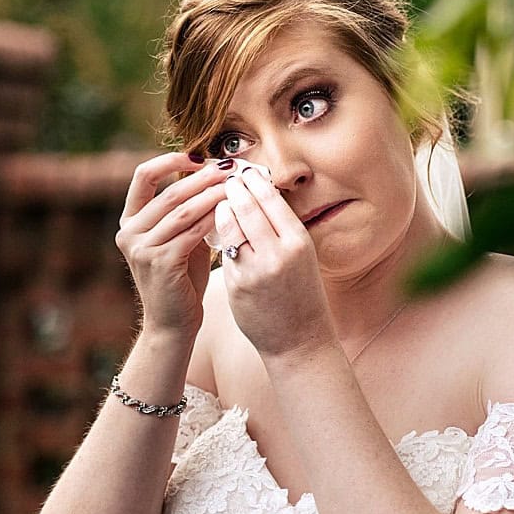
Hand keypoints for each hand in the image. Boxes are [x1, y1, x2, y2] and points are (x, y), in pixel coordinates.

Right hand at [116, 153, 231, 338]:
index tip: (200, 156)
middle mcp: (128, 232)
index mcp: (129, 221)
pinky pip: (191, 231)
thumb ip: (188, 210)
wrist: (173, 323)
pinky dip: (213, 217)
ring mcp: (140, 248)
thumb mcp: (180, 238)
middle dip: (202, 177)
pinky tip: (231, 211)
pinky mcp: (159, 262)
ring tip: (235, 185)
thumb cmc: (182, 279)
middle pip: (168, 191)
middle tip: (230, 167)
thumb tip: (215, 173)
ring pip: (181, 209)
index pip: (143, 175)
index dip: (171, 160)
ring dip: (211, 194)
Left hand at [219, 165, 334, 356]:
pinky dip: (218, 236)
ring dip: (220, 210)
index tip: (244, 172)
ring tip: (217, 202)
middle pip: (247, 208)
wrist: (299, 341)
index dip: (254, 182)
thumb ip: (282, 230)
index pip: (271, 200)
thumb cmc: (300, 294)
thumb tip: (260, 196)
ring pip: (229, 227)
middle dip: (233, 190)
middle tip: (223, 180)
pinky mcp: (237, 285)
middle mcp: (278, 254)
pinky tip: (212, 228)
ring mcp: (255, 271)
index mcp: (299, 242)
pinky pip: (223, 251)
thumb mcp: (301, 258)